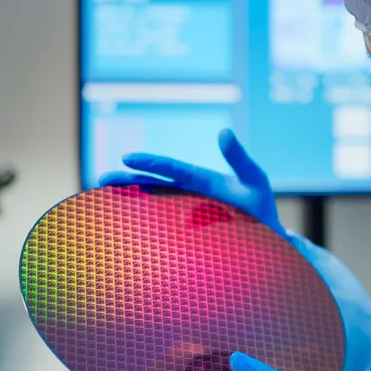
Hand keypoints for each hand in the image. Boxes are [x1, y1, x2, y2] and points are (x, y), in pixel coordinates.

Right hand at [99, 129, 283, 235]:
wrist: (270, 239)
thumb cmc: (262, 209)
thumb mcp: (254, 180)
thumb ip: (239, 158)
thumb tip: (223, 131)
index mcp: (204, 180)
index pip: (175, 170)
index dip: (153, 163)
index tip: (128, 158)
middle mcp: (190, 194)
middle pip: (154, 185)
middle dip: (128, 180)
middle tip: (102, 178)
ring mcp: (186, 212)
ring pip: (152, 204)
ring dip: (128, 200)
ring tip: (101, 195)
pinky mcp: (185, 231)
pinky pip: (159, 227)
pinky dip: (140, 224)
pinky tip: (121, 227)